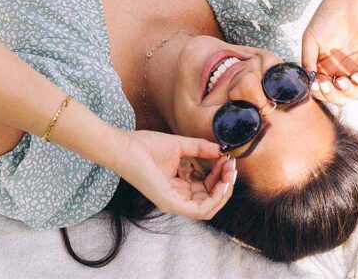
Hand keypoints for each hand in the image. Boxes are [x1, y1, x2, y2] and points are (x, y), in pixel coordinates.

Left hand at [115, 130, 236, 219]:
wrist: (126, 146)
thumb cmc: (146, 146)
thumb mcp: (180, 146)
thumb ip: (200, 149)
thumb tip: (220, 150)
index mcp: (178, 187)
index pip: (206, 190)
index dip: (220, 176)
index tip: (227, 160)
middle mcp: (177, 198)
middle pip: (210, 200)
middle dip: (225, 184)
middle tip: (231, 166)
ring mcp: (173, 203)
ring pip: (208, 209)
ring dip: (223, 191)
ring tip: (228, 172)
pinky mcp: (170, 203)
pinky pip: (200, 210)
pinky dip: (215, 198)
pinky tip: (222, 182)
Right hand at [301, 0, 357, 105]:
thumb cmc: (326, 16)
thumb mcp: (310, 39)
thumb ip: (308, 60)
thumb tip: (306, 81)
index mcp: (326, 68)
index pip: (325, 91)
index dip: (320, 94)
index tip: (315, 86)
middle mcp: (342, 70)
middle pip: (341, 97)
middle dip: (333, 96)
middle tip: (327, 84)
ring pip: (357, 93)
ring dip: (349, 93)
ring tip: (342, 80)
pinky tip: (355, 76)